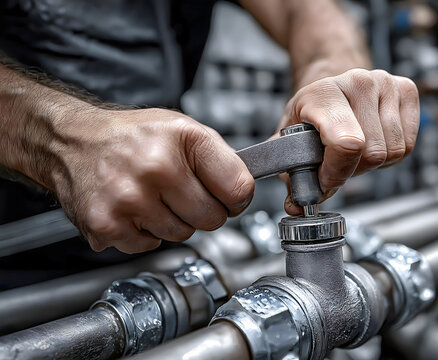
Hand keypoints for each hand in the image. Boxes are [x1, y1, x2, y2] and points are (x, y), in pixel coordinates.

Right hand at [50, 108, 254, 252]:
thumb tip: (246, 193)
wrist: (72, 142)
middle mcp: (155, 169)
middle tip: (183, 193)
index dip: (237, 198)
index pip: (238, 190)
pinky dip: (146, 233)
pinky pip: (151, 245)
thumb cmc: (131, 137)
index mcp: (183, 140)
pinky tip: (134, 208)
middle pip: (212, 219)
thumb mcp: (184, 129)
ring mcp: (128, 201)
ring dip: (173, 221)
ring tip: (153, 195)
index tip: (228, 196)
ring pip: (183, 235)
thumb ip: (221, 160)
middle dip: (204, 210)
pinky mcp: (107, 226)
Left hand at [279, 68, 419, 212]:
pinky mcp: (407, 89)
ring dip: (374, 163)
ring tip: (355, 150)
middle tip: (338, 161)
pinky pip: (408, 144)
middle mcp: (357, 83)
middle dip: (353, 169)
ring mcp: (385, 83)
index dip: (338, 173)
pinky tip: (374, 141)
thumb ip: (293, 174)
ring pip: (393, 152)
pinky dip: (391, 155)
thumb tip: (296, 206)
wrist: (331, 88)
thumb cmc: (312, 114)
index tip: (326, 180)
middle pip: (373, 154)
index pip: (346, 143)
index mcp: (323, 93)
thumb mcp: (292, 141)